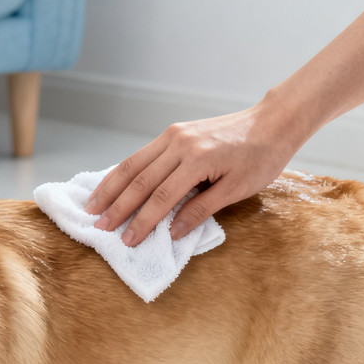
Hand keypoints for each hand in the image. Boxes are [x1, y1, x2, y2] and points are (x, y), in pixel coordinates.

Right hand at [84, 98, 305, 245]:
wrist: (272, 122)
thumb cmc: (260, 158)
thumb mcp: (237, 189)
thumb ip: (201, 209)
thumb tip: (172, 231)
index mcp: (198, 158)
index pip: (162, 196)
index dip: (142, 221)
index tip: (127, 241)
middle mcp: (180, 143)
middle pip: (140, 179)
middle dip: (117, 206)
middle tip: (99, 227)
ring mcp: (174, 135)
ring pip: (133, 164)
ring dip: (110, 187)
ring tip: (92, 207)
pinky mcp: (173, 133)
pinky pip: (141, 155)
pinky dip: (122, 172)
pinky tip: (110, 186)